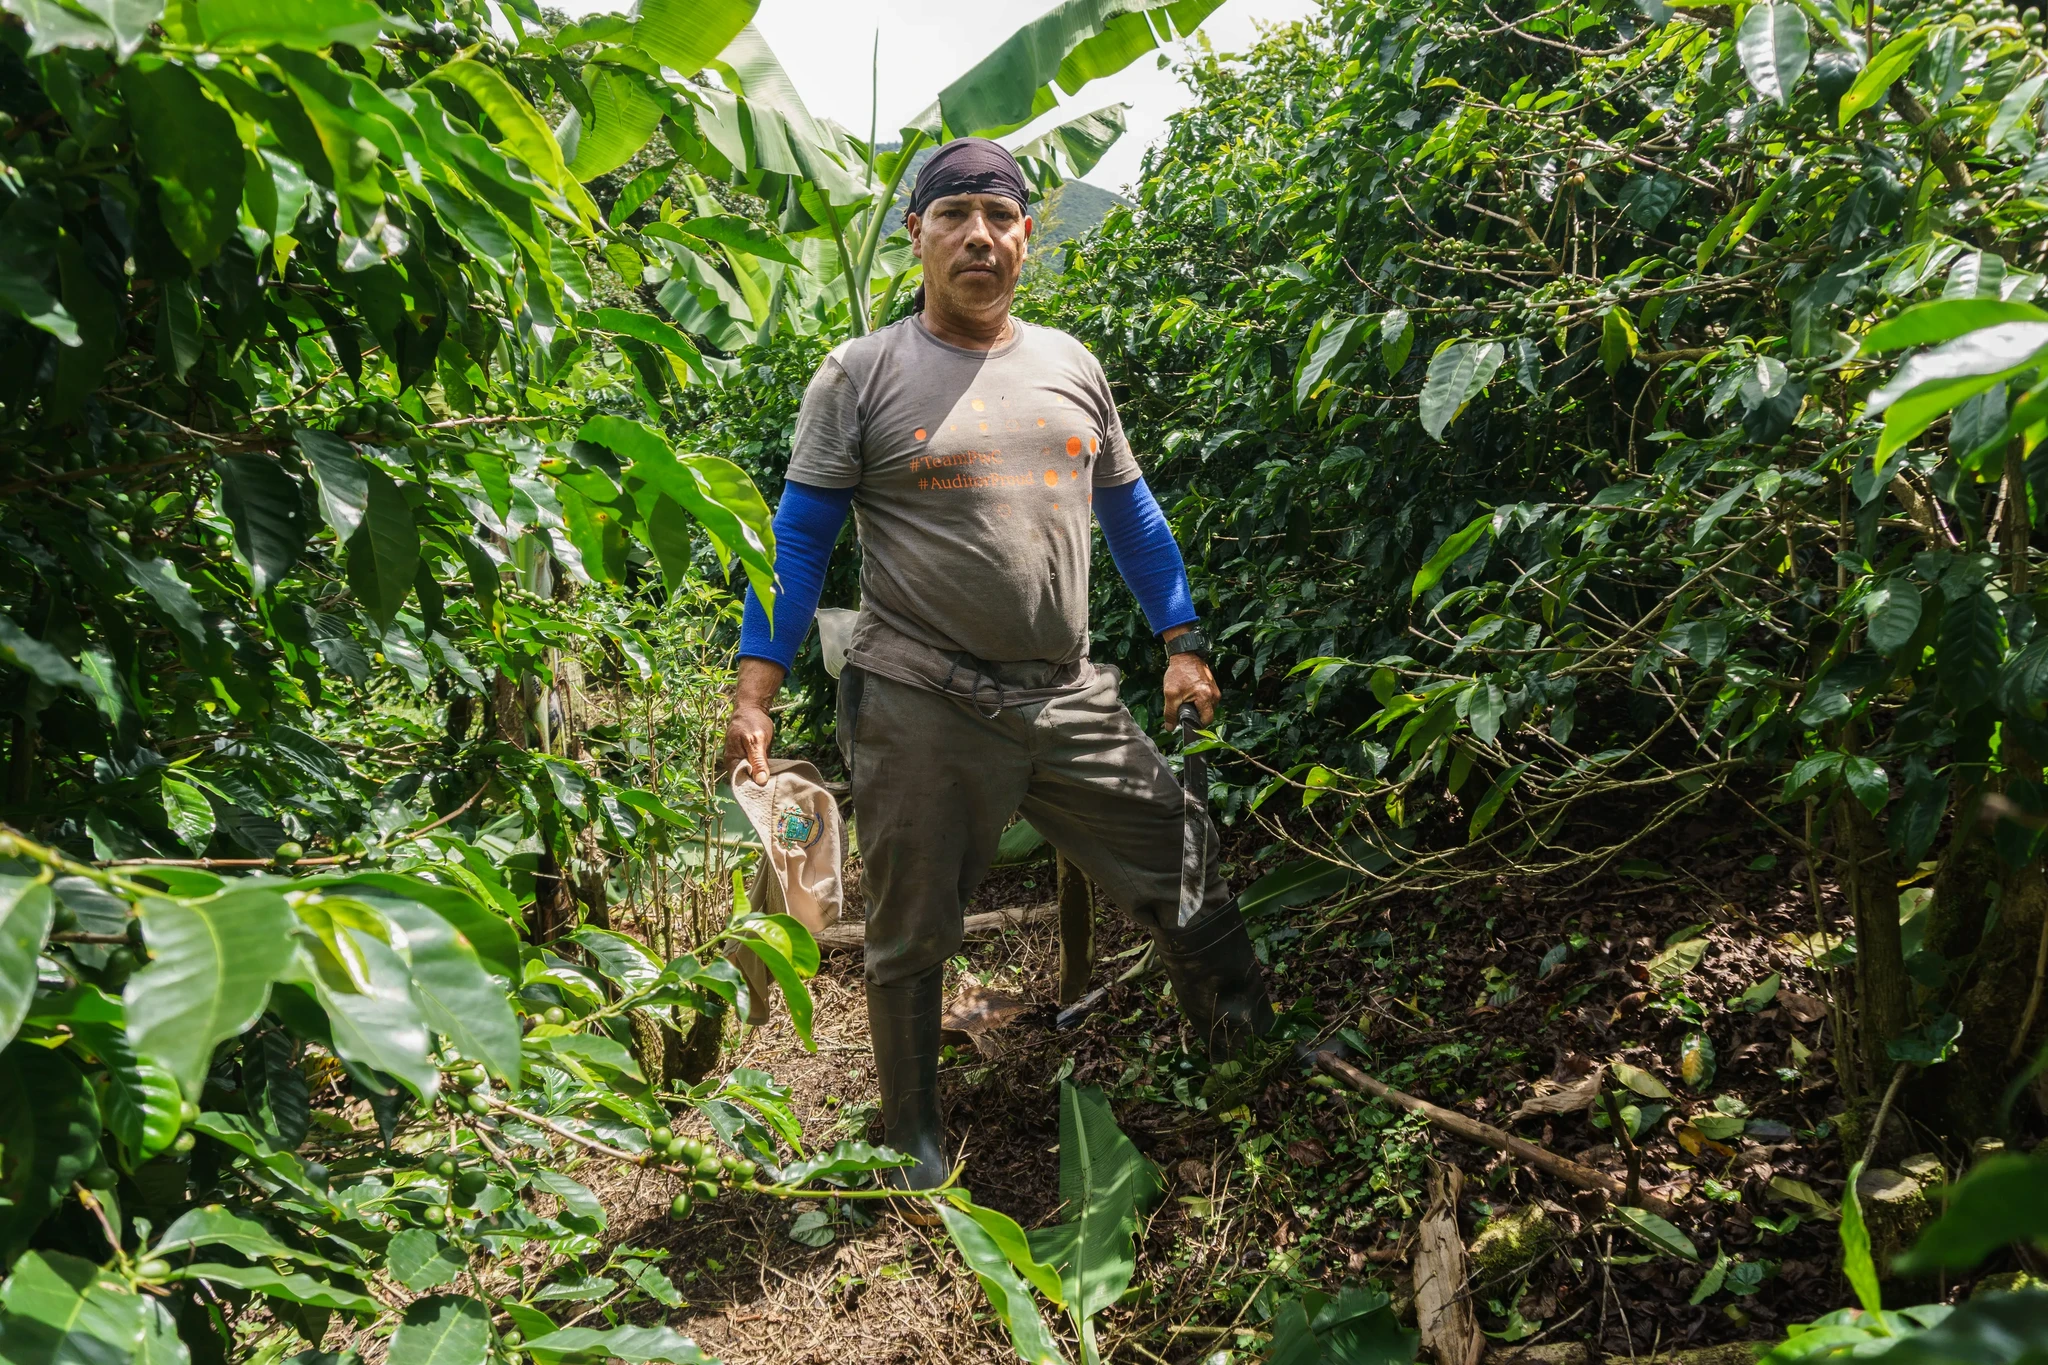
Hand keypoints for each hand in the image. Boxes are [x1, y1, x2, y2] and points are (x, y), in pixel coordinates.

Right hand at [723, 659, 786, 784]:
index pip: (739, 783)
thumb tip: (760, 781)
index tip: (764, 798)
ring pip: (753, 777)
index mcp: (732, 761)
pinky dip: (765, 774)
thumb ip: (758, 761)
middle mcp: (736, 764)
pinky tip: (775, 780)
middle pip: (746, 782)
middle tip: (773, 796)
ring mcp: (744, 761)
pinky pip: (758, 770)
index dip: (750, 791)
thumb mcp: (756, 741)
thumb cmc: (751, 723)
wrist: (753, 708)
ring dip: (762, 782)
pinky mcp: (752, 759)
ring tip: (775, 791)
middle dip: (758, 788)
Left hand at [1162, 636, 1219, 725]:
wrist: (1185, 655)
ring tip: (1186, 700)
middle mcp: (1214, 694)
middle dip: (1196, 715)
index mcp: (1206, 697)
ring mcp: (1215, 690)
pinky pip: (1207, 699)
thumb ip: (1170, 713)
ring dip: (1197, 707)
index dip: (1196, 725)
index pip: (1206, 720)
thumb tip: (1170, 728)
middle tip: (1184, 710)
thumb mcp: (1170, 695)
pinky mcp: (1213, 686)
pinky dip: (1199, 700)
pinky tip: (1190, 694)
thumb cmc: (1178, 673)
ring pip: (1207, 707)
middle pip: (1208, 714)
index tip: (1187, 723)